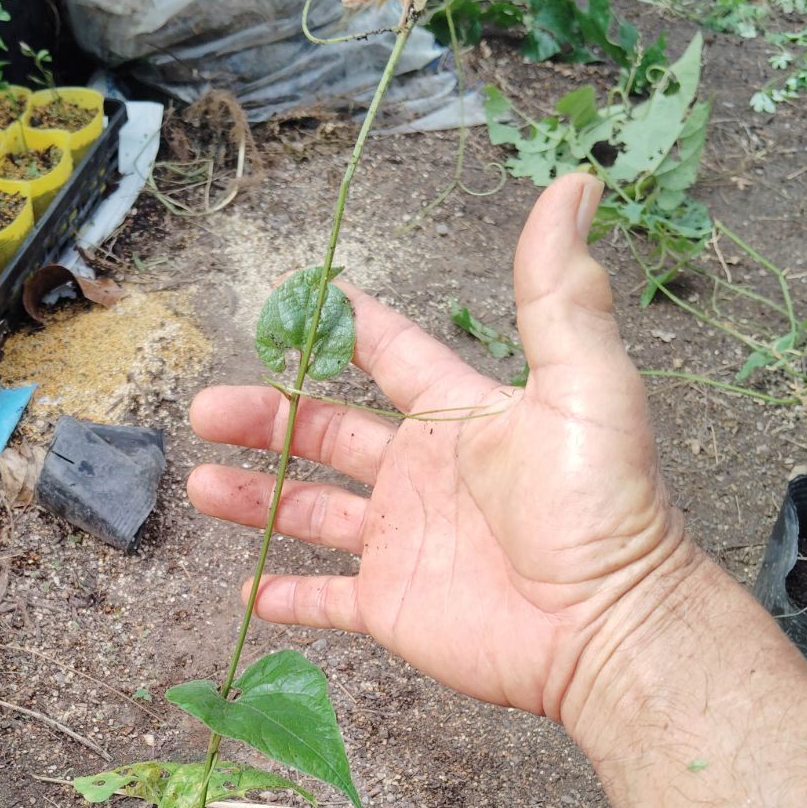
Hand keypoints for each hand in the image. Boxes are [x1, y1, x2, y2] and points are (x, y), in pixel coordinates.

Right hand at [187, 173, 699, 729]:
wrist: (605, 624)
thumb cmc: (598, 503)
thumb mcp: (584, 384)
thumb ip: (558, 292)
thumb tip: (576, 183)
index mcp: (456, 414)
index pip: (387, 355)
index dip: (342, 326)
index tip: (291, 299)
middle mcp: (421, 473)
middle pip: (325, 432)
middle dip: (263, 418)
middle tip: (206, 410)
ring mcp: (403, 541)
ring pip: (311, 511)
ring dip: (256, 498)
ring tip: (201, 483)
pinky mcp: (393, 607)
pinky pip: (327, 600)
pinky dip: (288, 596)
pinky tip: (249, 590)